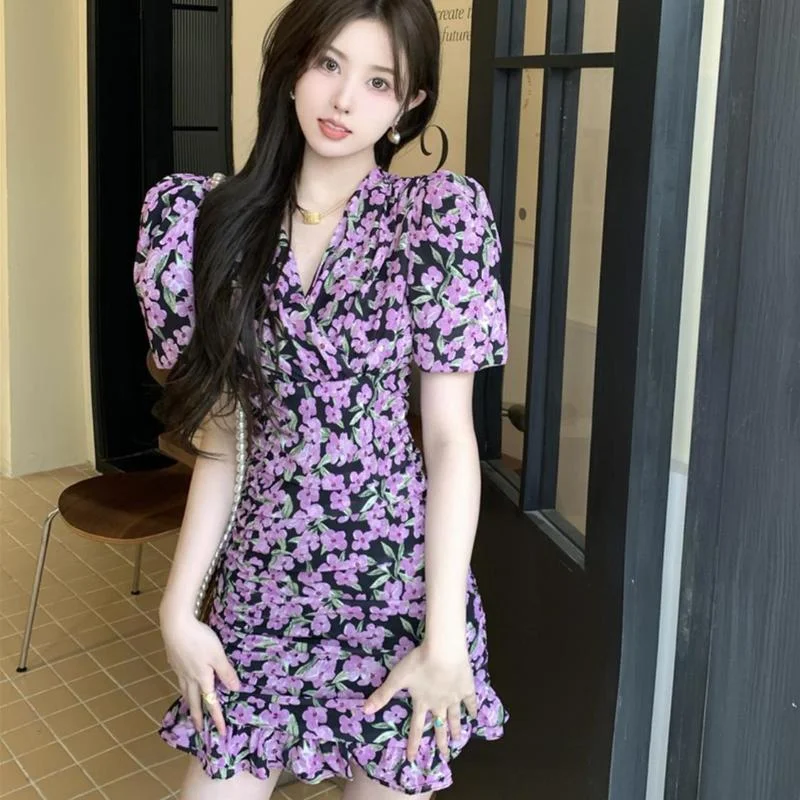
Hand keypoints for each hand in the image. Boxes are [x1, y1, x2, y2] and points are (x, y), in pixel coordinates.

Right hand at [160, 608, 240, 735]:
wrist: (175, 626)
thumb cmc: (199, 640)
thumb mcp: (217, 655)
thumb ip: (226, 672)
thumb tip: (235, 690)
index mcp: (202, 679)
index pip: (211, 703)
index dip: (217, 718)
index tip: (221, 732)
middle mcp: (189, 678)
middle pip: (193, 702)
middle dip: (197, 717)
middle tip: (198, 730)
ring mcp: (179, 670)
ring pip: (184, 691)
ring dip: (189, 703)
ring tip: (190, 709)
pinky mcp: (174, 661)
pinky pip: (180, 680)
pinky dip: (183, 687)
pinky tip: (184, 682)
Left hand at [363, 642, 477, 760]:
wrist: (444, 651)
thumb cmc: (419, 663)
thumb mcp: (398, 678)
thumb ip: (383, 694)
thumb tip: (364, 711)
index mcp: (422, 703)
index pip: (416, 727)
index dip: (414, 743)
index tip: (413, 759)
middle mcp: (439, 704)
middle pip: (439, 726)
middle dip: (441, 742)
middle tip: (445, 756)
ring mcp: (454, 697)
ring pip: (455, 716)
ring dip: (456, 729)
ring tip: (458, 740)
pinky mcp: (466, 687)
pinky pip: (470, 701)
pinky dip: (472, 709)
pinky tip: (474, 716)